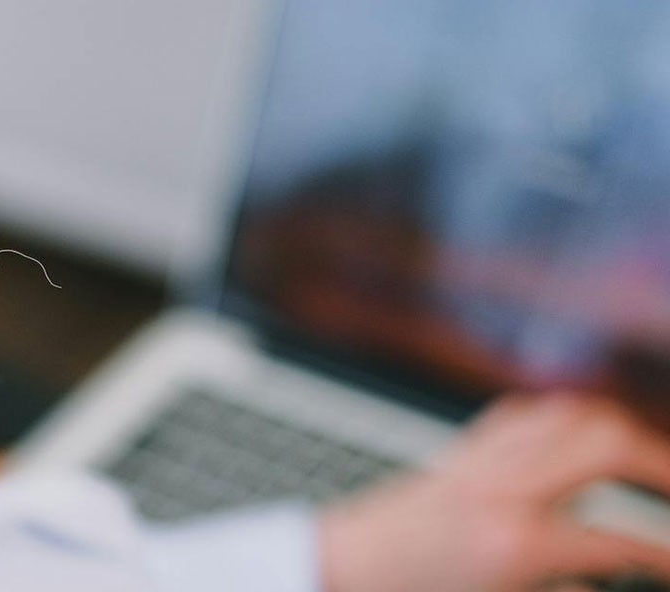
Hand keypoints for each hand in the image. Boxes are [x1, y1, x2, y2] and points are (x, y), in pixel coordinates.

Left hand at [320, 395, 669, 591]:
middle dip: (663, 464)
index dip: (666, 555)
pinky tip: (585, 440)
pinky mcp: (465, 448)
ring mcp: (484, 460)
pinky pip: (530, 413)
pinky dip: (569, 419)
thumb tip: (626, 572)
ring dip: (624, 431)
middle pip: (608, 445)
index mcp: (517, 543)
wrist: (350, 565)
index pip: (621, 542)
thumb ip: (569, 588)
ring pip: (572, 413)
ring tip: (651, 462)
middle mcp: (504, 489)